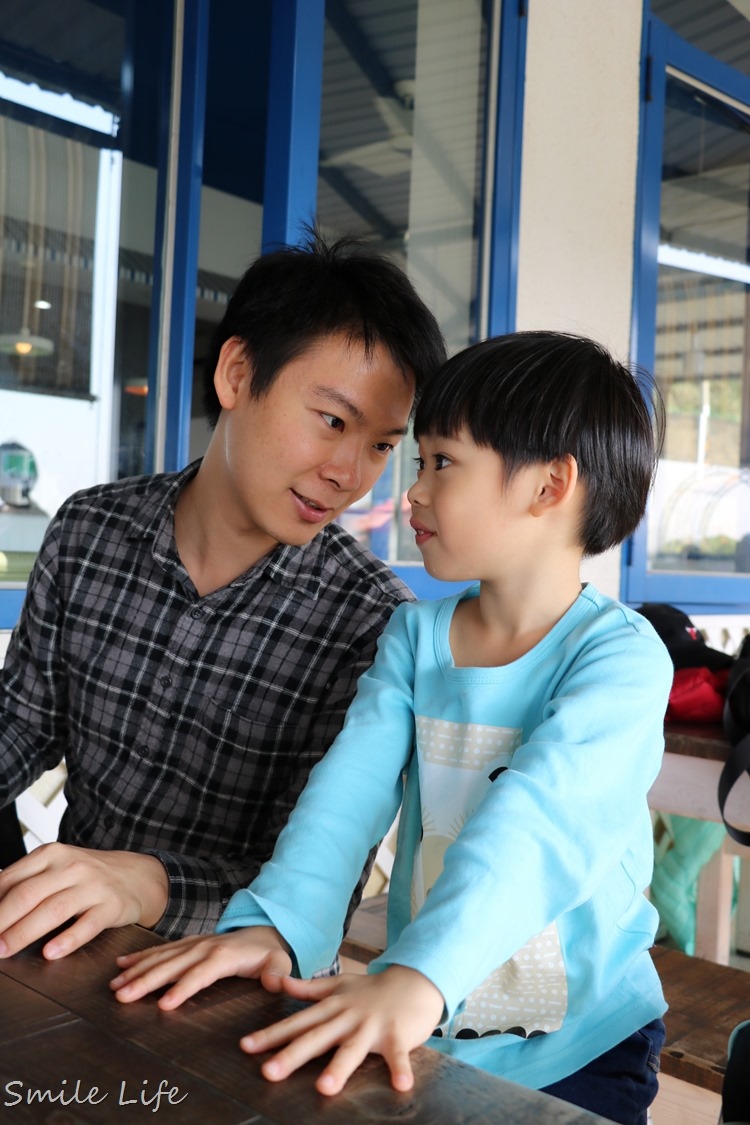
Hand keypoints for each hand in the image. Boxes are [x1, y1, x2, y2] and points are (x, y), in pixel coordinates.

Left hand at [0, 843, 168, 959]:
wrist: (137, 875)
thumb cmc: (88, 876)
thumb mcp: (57, 868)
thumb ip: (26, 882)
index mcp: (51, 855)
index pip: (11, 879)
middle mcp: (71, 867)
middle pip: (28, 894)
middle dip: (1, 921)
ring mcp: (93, 886)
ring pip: (54, 909)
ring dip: (24, 932)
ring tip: (5, 950)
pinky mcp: (111, 906)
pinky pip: (88, 924)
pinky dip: (68, 939)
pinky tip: (51, 951)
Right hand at [110, 926, 292, 1007]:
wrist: (263, 930)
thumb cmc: (270, 954)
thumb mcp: (280, 962)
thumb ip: (278, 973)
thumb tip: (274, 983)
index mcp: (224, 956)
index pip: (200, 974)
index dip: (183, 989)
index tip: (163, 1005)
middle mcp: (203, 947)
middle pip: (171, 966)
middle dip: (146, 981)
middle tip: (122, 996)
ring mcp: (192, 944)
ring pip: (160, 957)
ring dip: (136, 971)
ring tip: (115, 985)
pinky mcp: (186, 944)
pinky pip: (160, 950)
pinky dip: (140, 956)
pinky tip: (121, 964)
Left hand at [241, 965, 444, 1095]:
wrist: (413, 980)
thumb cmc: (372, 989)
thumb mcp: (338, 986)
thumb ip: (308, 988)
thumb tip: (280, 983)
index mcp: (332, 1008)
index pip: (297, 1023)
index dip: (271, 1034)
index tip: (246, 1046)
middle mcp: (348, 1017)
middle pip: (317, 1038)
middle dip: (292, 1055)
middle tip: (268, 1072)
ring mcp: (372, 1026)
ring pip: (353, 1049)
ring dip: (339, 1067)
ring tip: (324, 1088)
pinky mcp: (398, 1034)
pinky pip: (399, 1055)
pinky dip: (401, 1068)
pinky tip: (401, 1086)